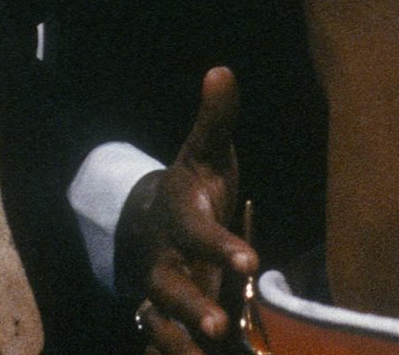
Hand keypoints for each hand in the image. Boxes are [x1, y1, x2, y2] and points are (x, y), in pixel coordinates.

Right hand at [121, 68, 256, 353]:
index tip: (250, 260)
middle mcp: (166, 260)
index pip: (199, 232)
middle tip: (220, 326)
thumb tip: (222, 70)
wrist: (148, 223)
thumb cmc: (192, 187)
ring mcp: (163, 295)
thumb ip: (216, 119)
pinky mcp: (166, 321)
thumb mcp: (206, 152)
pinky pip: (165, 345)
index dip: (221, 246)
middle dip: (193, 307)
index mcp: (180, 218)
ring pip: (164, 326)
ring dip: (183, 345)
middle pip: (172, 289)